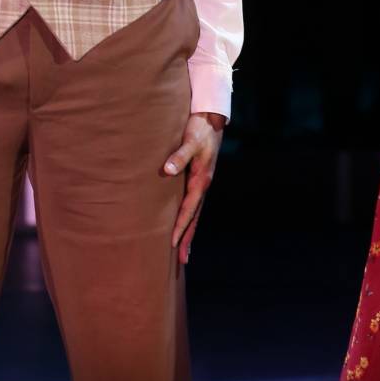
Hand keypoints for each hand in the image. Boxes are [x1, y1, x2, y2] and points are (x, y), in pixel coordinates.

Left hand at [163, 112, 224, 264]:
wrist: (211, 120)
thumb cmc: (199, 130)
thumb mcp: (190, 141)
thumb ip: (179, 156)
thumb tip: (167, 171)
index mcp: (201, 181)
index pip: (189, 210)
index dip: (180, 226)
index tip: (171, 242)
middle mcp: (203, 186)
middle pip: (194, 218)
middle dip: (188, 239)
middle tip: (181, 260)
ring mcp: (201, 185)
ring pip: (194, 214)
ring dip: (189, 233)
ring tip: (183, 252)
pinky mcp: (198, 180)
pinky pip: (192, 205)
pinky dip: (189, 219)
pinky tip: (184, 226)